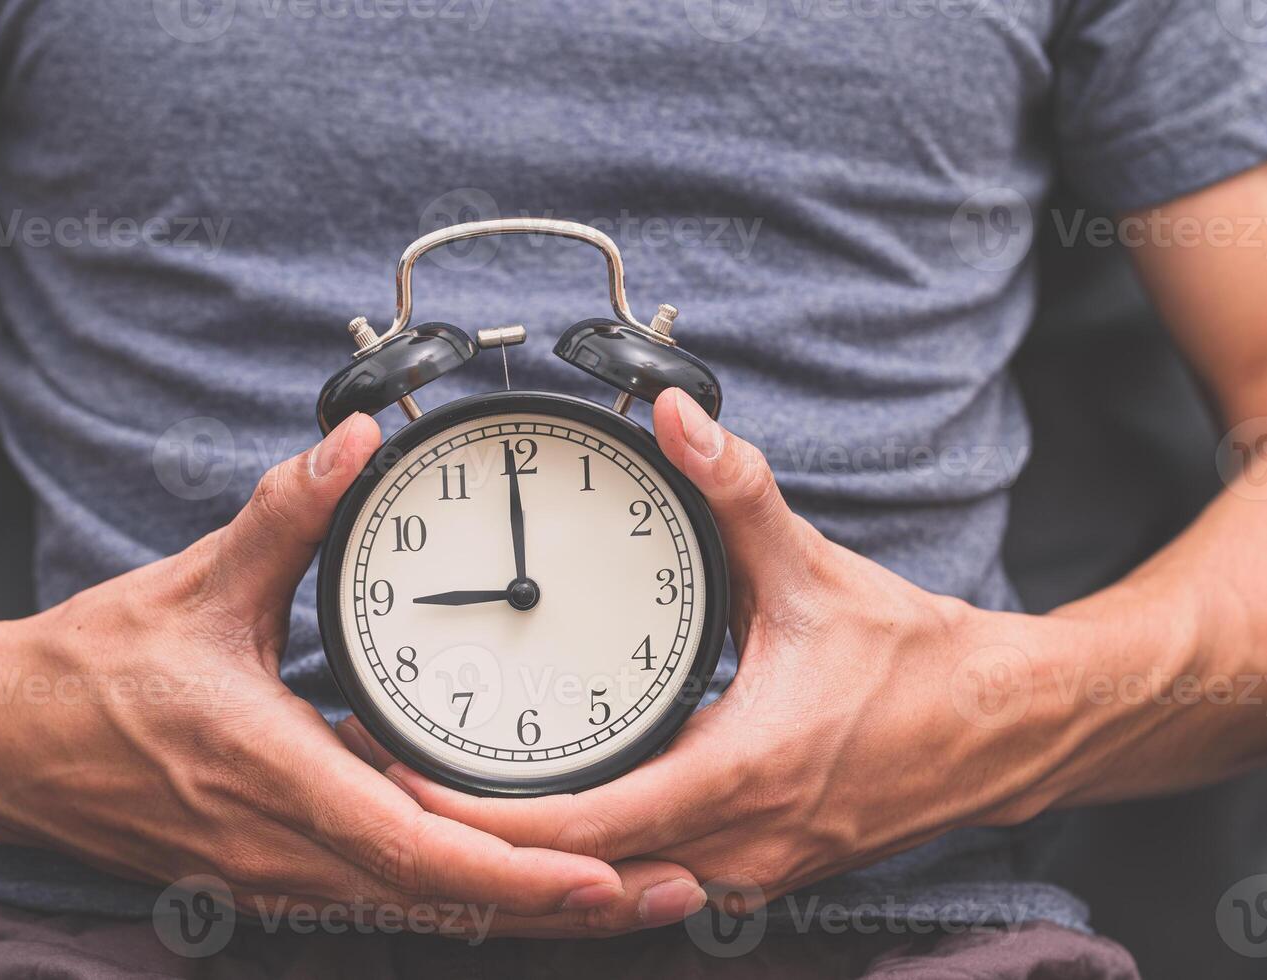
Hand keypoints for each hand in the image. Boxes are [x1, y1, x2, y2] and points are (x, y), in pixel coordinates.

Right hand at [0, 413, 675, 932]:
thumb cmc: (89, 671)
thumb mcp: (194, 586)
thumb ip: (283, 516)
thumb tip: (351, 446)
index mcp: (271, 775)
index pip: (416, 847)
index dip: (517, 873)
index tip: (607, 874)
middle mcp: (281, 847)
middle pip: (443, 903)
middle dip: (561, 909)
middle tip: (670, 893)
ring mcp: (274, 874)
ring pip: (420, 910)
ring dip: (523, 912)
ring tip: (626, 896)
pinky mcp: (268, 873)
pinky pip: (381, 895)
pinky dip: (461, 897)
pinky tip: (520, 880)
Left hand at [370, 389, 1073, 923]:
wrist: (1003, 726)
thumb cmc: (918, 663)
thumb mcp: (814, 571)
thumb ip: (737, 492)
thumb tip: (680, 420)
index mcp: (740, 777)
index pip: (581, 831)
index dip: (485, 816)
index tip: (414, 780)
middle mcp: (740, 844)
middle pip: (583, 872)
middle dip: (491, 838)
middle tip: (411, 781)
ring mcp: (755, 870)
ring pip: (621, 886)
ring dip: (543, 855)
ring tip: (468, 797)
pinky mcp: (766, 867)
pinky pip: (661, 878)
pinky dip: (601, 859)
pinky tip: (565, 815)